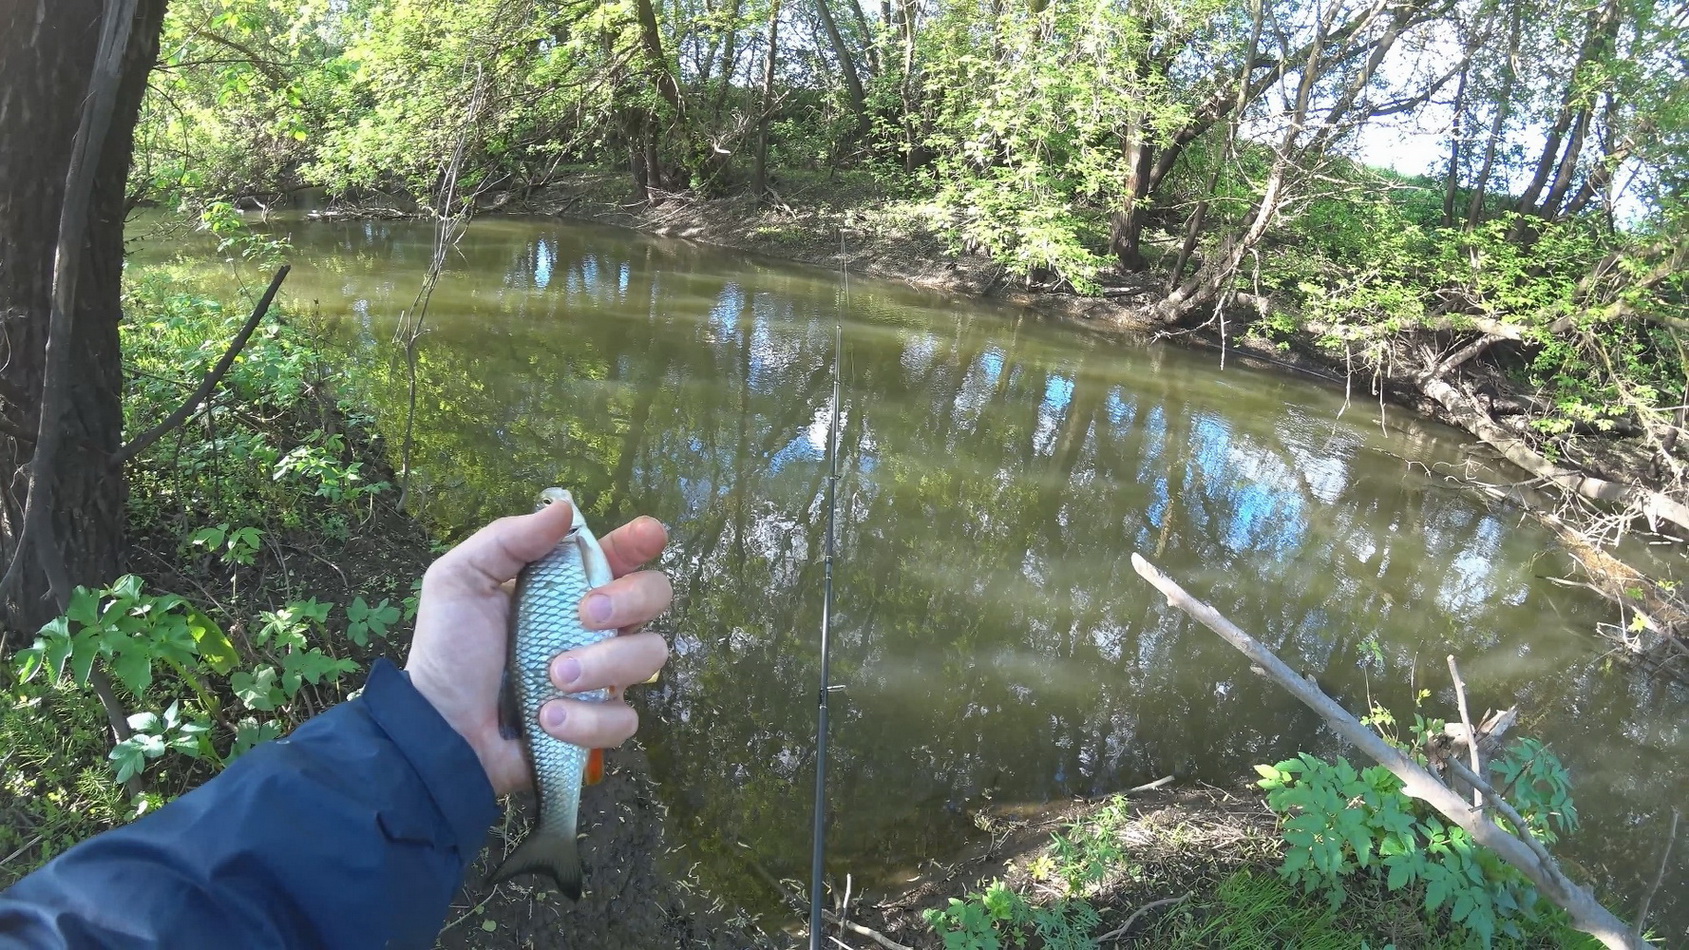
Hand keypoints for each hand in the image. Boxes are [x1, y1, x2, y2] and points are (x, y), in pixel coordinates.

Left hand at [405, 499, 670, 796]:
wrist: (438, 729)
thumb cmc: (450, 651)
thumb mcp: (460, 580)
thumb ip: (508, 539)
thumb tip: (565, 508)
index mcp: (566, 586)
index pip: (619, 555)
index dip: (641, 541)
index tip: (648, 536)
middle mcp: (595, 627)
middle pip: (655, 596)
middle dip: (631, 600)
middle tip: (585, 615)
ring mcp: (603, 676)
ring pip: (648, 657)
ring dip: (603, 665)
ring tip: (553, 677)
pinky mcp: (599, 724)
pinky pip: (624, 718)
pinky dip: (586, 719)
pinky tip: (546, 718)